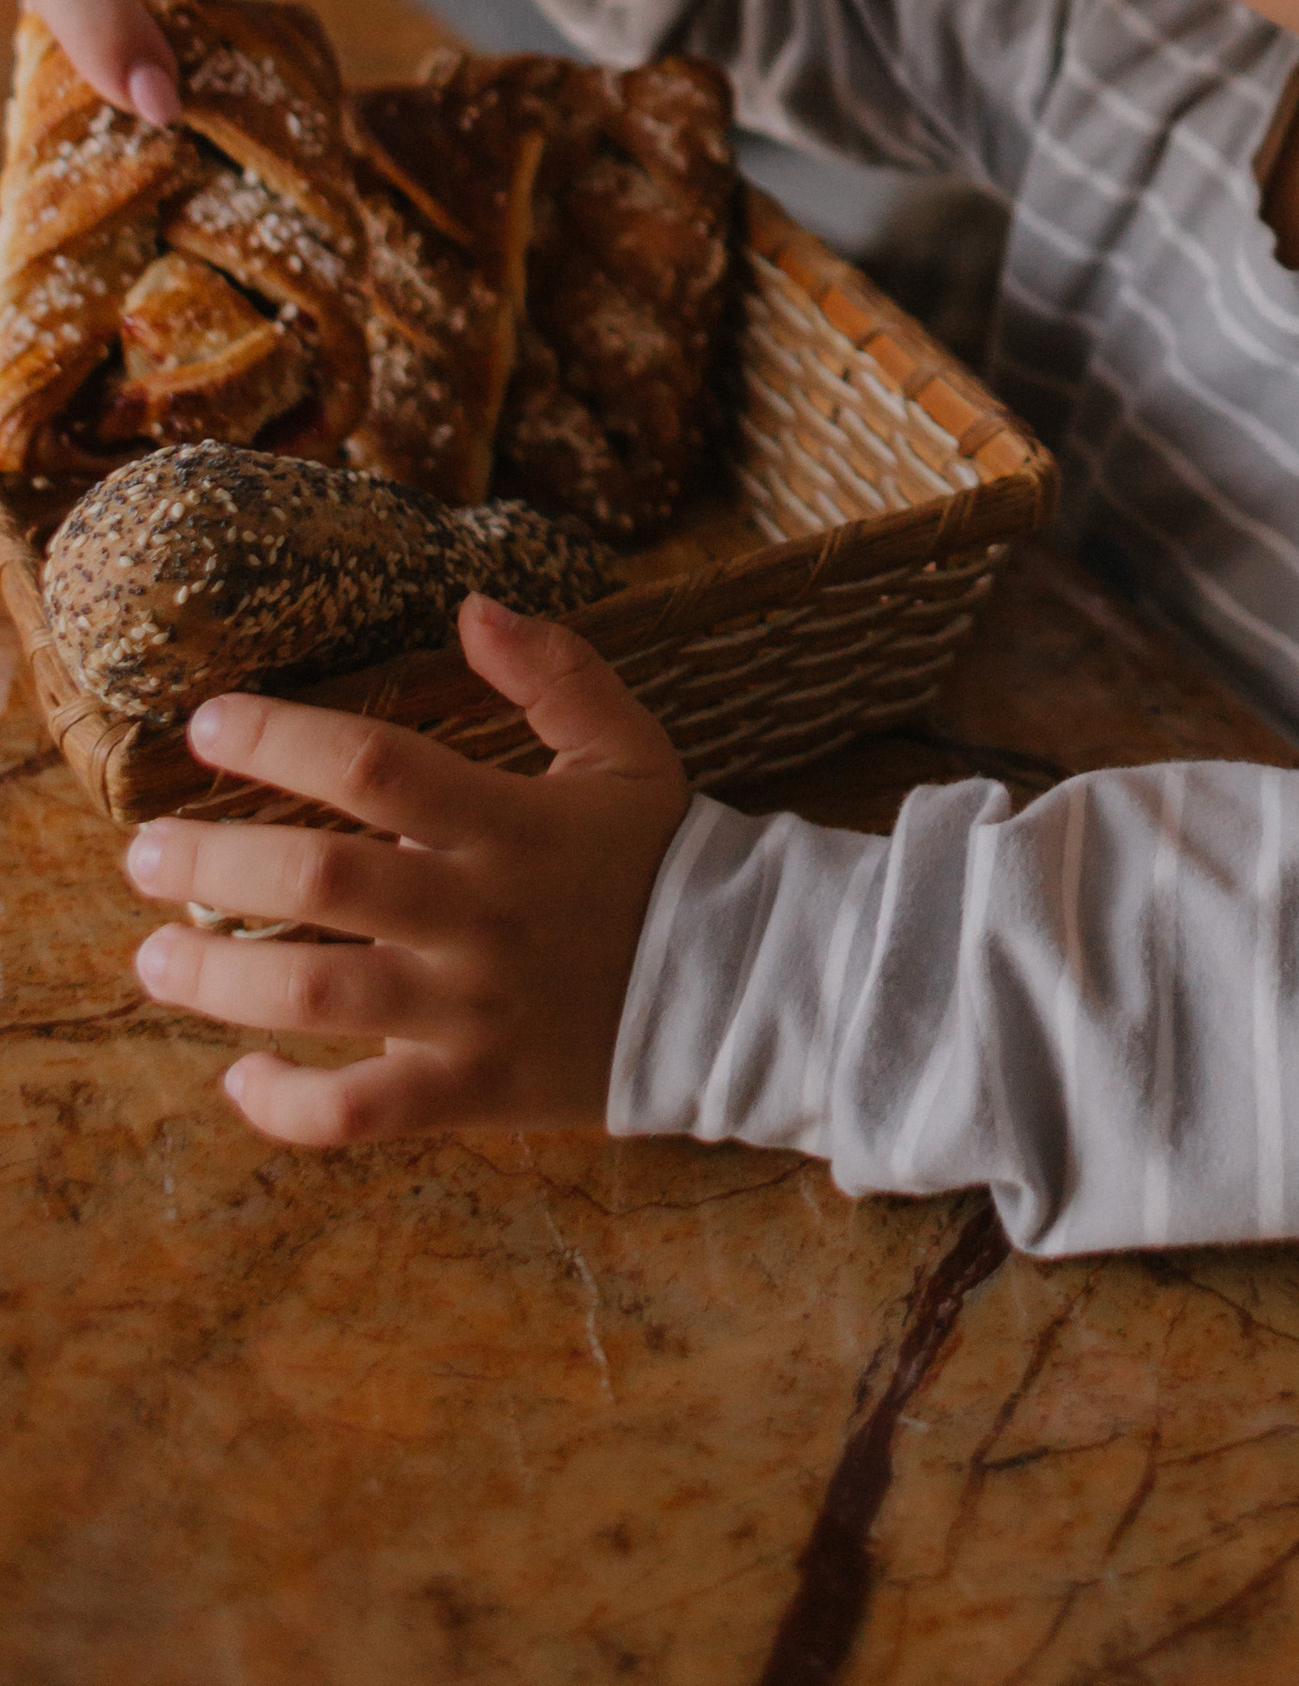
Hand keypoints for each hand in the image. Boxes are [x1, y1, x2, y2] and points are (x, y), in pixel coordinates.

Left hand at [122, 597, 690, 1144]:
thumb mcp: (624, 745)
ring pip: (317, 997)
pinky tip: (236, 1076)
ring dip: (216, 979)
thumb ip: (554, 671)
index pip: (376, 765)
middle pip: (321, 881)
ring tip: (151, 956)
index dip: (281, 738)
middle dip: (212, 862)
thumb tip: (471, 606)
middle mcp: (478, 914)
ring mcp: (468, 1008)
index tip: (205, 724)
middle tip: (142, 852)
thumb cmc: (661, 858)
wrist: (735, 987)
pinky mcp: (468, 1088)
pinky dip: (284, 1105)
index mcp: (510, 822)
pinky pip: (357, 1113)